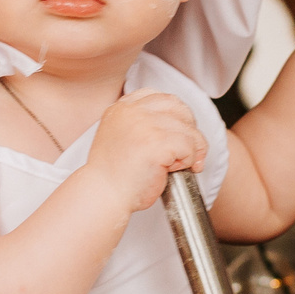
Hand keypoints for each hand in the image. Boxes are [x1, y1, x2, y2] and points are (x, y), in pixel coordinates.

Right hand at [80, 91, 206, 212]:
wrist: (104, 196)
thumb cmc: (115, 175)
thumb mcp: (122, 137)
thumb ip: (141, 124)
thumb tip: (178, 123)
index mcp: (123, 107)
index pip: (161, 98)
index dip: (175, 116)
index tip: (174, 135)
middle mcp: (133, 111)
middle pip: (180, 109)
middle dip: (188, 132)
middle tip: (183, 153)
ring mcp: (145, 125)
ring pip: (188, 130)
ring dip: (190, 150)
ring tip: (174, 166)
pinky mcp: (158, 142)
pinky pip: (189, 146)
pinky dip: (188, 161)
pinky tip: (172, 170)